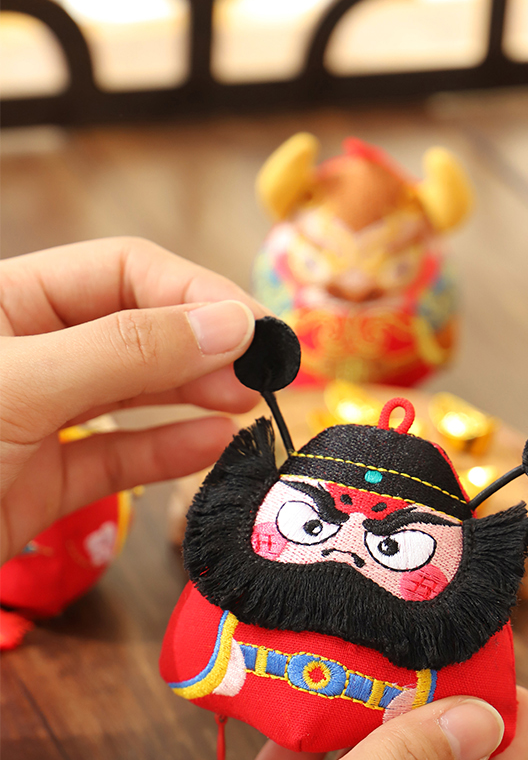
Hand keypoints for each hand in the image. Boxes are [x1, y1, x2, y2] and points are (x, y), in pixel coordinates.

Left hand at [0, 237, 267, 562]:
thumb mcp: (21, 387)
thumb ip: (127, 352)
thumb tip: (230, 322)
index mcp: (8, 303)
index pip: (122, 272)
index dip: (193, 291)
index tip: (254, 327)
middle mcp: (28, 354)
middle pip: (138, 329)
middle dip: (204, 346)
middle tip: (270, 373)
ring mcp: (35, 421)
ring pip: (135, 396)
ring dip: (196, 397)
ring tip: (252, 406)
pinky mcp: (41, 487)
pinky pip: (119, 460)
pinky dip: (168, 453)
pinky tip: (213, 446)